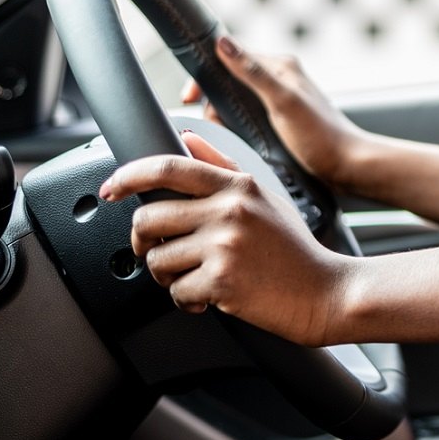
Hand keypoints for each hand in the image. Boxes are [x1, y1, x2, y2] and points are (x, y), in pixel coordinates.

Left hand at [106, 131, 358, 345]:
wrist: (326, 292)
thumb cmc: (295, 249)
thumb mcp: (266, 196)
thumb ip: (224, 165)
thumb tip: (188, 139)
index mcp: (238, 186)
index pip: (169, 168)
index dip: (129, 175)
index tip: (112, 188)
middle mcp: (230, 210)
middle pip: (148, 218)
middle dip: (144, 241)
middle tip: (159, 252)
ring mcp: (225, 245)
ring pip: (158, 259)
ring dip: (167, 276)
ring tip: (192, 277)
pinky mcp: (222, 280)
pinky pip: (176, 292)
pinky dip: (186, 301)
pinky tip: (207, 298)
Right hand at [181, 36, 370, 191]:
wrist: (349, 167)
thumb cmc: (321, 137)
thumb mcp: (283, 103)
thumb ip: (253, 73)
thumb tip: (222, 42)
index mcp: (281, 66)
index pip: (231, 55)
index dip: (206, 75)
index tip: (188, 98)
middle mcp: (279, 78)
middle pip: (230, 79)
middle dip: (213, 99)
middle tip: (212, 122)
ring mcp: (279, 99)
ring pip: (236, 100)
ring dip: (223, 116)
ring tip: (225, 134)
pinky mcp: (279, 120)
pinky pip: (246, 117)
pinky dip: (235, 127)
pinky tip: (237, 141)